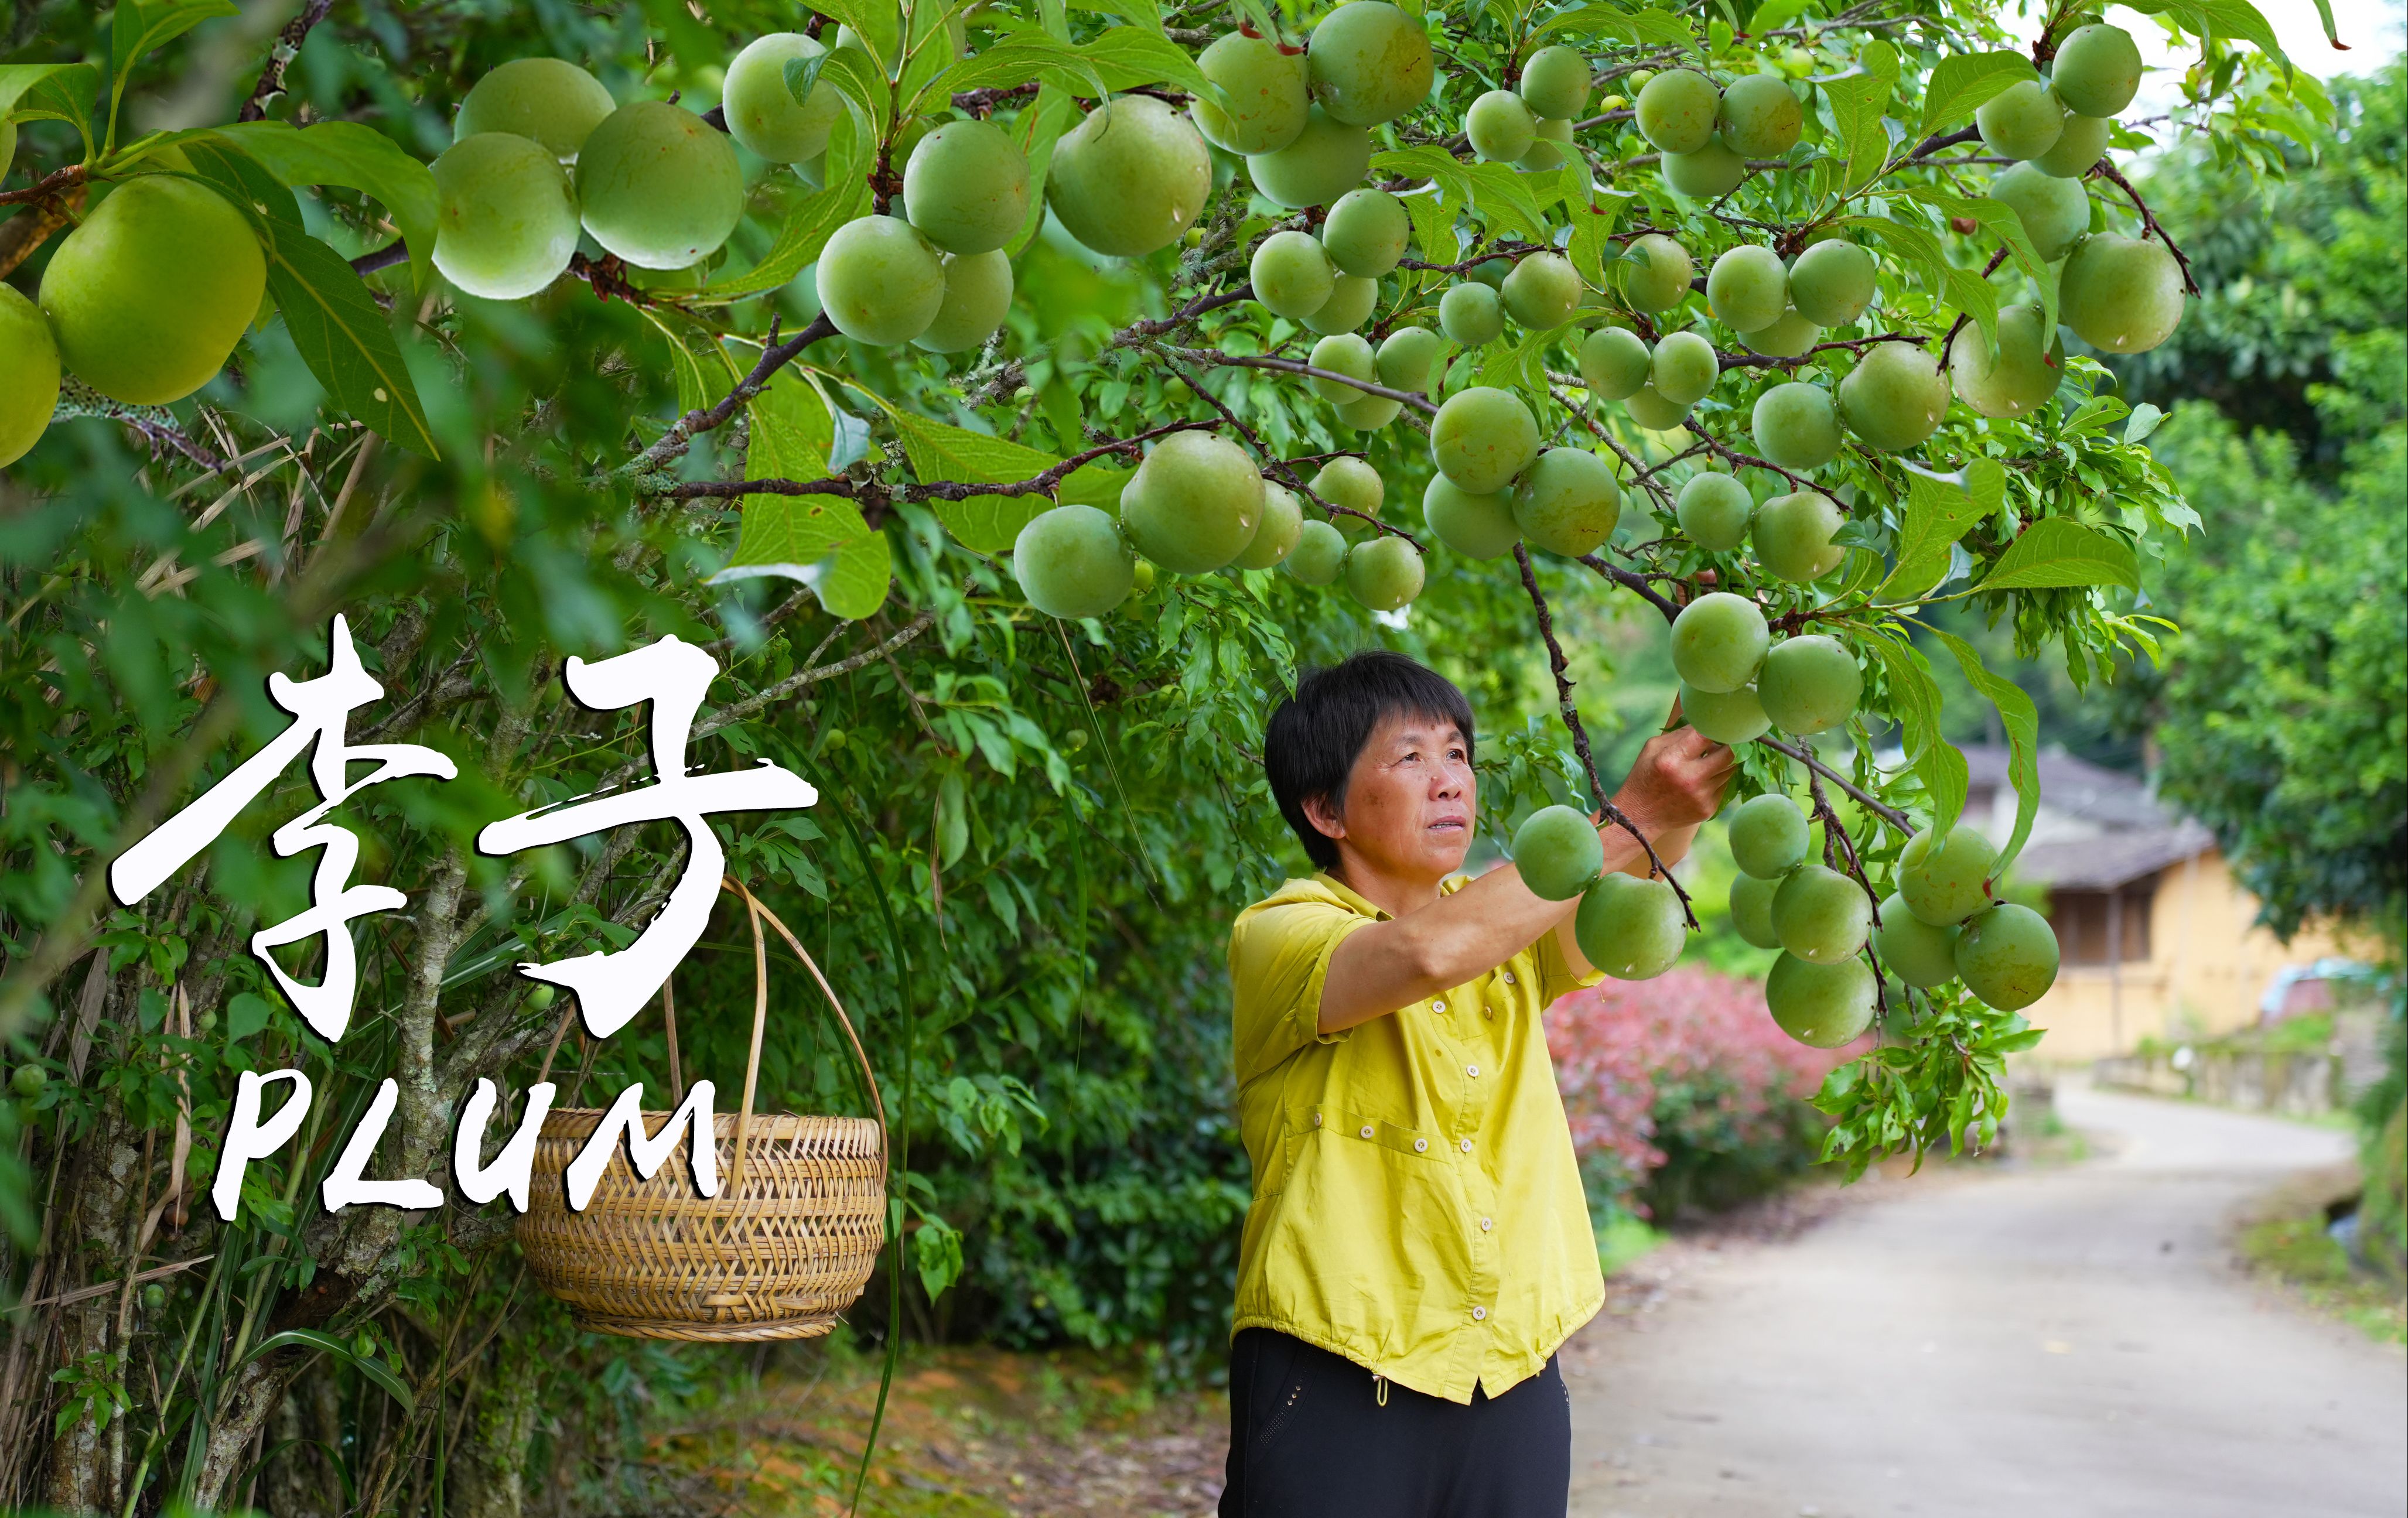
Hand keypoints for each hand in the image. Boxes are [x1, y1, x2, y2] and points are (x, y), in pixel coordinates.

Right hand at [1609, 724, 1734, 836]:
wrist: (1640, 817)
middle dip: (1729, 744)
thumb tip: (1706, 722)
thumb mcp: (1653, 748)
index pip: (1707, 735)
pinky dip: (1718, 779)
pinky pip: (1724, 787)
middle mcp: (1690, 778)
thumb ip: (1680, 733)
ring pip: (1730, 770)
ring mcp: (1701, 796)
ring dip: (1724, 762)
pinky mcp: (1708, 809)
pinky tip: (1703, 780)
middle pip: (1729, 754)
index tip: (1719, 724)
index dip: (1716, 727)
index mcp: (1673, 759)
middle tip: (1725, 740)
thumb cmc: (1645, 776)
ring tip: (1710, 760)